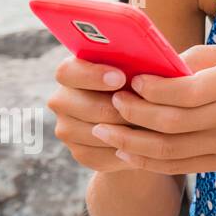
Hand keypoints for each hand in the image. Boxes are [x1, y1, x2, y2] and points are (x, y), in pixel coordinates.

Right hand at [47, 56, 141, 172]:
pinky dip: (123, 149)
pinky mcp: (80, 152)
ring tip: (151, 125)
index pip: (67, 72)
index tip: (120, 78)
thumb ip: (138, 63)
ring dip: (123, 130)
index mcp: (74, 71)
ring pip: (91, 132)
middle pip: (81, 107)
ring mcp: (68, 128)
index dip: (92, 75)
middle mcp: (64, 99)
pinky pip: (99, 155)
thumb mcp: (143, 69)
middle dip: (115, 108)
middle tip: (143, 108)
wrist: (148, 118)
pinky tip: (144, 142)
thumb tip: (149, 61)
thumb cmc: (146, 83)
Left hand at [92, 43, 215, 174]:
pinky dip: (148, 161)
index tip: (131, 82)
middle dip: (135, 114)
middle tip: (112, 104)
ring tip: (105, 131)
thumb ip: (201, 56)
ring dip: (132, 142)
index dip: (154, 89)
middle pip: (174, 122)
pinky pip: (179, 166)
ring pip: (171, 149)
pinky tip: (127, 151)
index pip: (188, 91)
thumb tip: (156, 66)